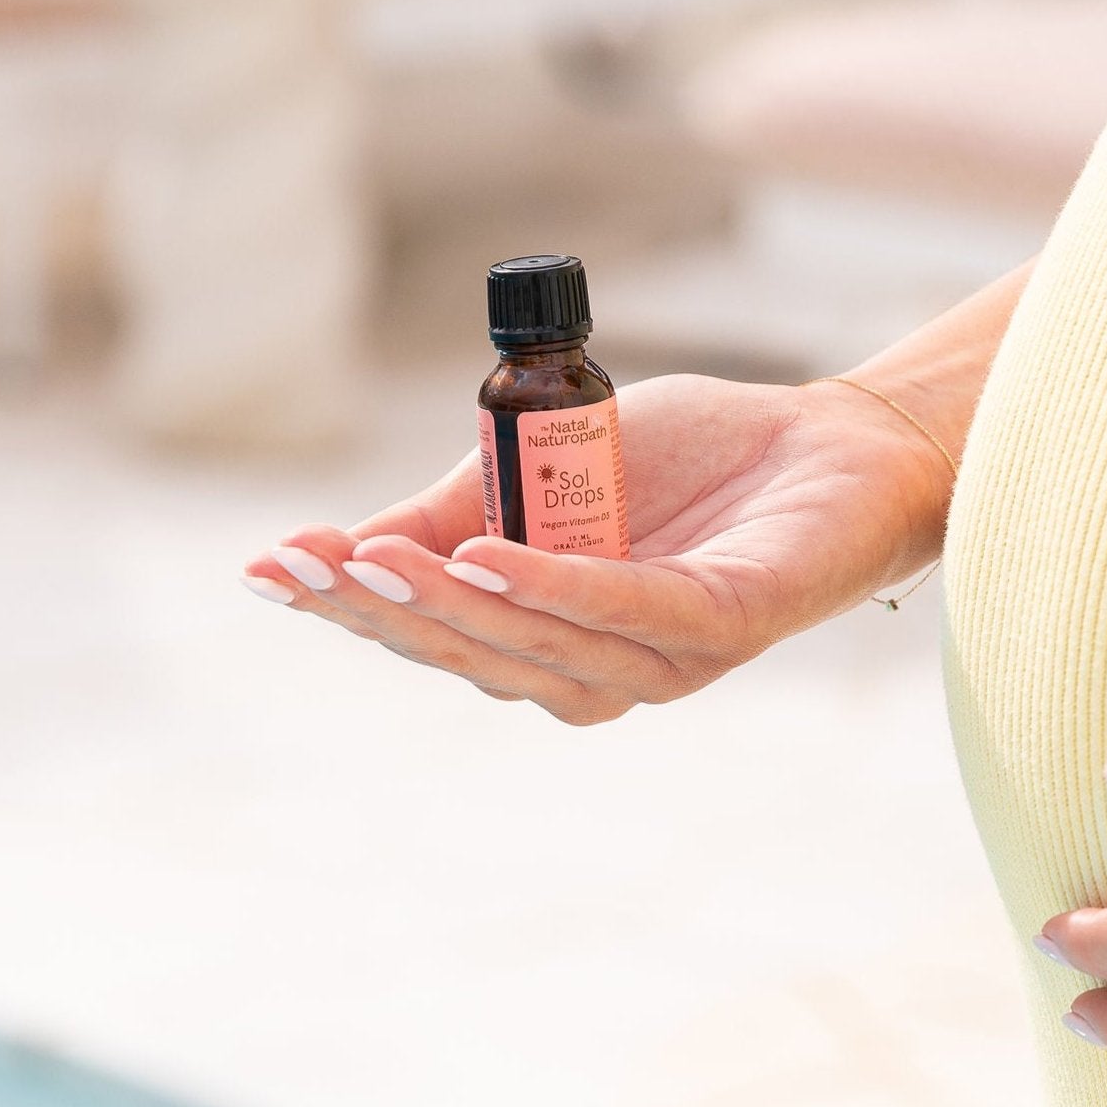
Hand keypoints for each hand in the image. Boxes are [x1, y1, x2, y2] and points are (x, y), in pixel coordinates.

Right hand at [240, 373, 952, 723]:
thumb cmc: (698, 461)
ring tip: (371, 559)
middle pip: (478, 655)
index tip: (268, 569)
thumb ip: (463, 510)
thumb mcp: (552, 468)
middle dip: (382, 612)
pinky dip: (553, 588)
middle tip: (304, 564)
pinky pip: (628, 611)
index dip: (352, 609)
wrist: (839, 441)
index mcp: (558, 635)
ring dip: (451, 605)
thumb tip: (350, 545)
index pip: (440, 637)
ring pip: (542, 645)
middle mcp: (607, 665)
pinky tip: (485, 558)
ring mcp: (669, 655)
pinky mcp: (729, 623)